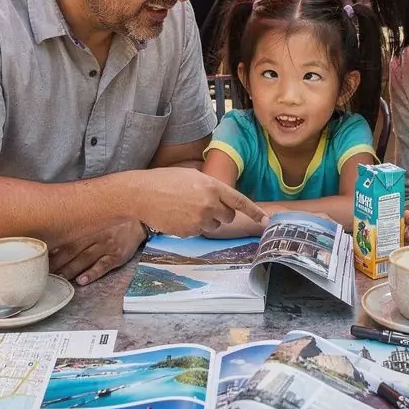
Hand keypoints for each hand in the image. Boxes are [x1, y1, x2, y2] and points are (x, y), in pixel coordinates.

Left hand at [50, 217, 146, 286]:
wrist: (140, 216)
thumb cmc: (112, 219)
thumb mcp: (94, 217)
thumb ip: (76, 227)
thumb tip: (53, 241)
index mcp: (86, 225)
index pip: (64, 238)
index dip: (50, 249)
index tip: (38, 258)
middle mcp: (94, 235)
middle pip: (71, 250)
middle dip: (56, 263)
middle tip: (44, 273)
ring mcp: (106, 245)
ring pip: (84, 259)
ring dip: (70, 270)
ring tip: (59, 279)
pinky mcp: (118, 255)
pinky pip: (103, 265)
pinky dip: (92, 273)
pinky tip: (82, 280)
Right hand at [137, 168, 268, 236]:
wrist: (142, 194)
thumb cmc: (165, 181)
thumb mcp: (192, 176)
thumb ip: (210, 186)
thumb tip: (221, 197)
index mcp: (212, 186)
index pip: (240, 201)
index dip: (254, 212)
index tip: (266, 220)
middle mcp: (209, 203)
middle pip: (229, 216)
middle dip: (222, 213)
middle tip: (204, 205)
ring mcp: (199, 219)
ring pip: (214, 226)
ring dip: (206, 220)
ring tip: (186, 208)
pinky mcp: (189, 231)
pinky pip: (199, 232)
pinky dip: (192, 226)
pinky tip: (178, 216)